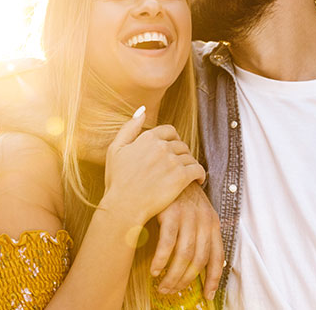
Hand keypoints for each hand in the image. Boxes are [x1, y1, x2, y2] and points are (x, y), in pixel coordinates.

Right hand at [102, 108, 205, 227]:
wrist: (124, 205)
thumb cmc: (117, 180)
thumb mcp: (115, 149)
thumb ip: (129, 128)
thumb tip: (142, 110)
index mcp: (148, 137)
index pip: (170, 131)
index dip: (172, 139)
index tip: (172, 149)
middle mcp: (162, 146)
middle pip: (181, 144)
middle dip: (181, 153)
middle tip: (179, 164)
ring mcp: (173, 161)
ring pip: (190, 157)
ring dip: (189, 164)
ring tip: (186, 173)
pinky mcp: (181, 177)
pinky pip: (198, 170)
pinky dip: (200, 175)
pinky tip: (197, 181)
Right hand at [150, 183, 223, 300]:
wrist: (166, 168)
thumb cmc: (178, 194)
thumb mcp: (195, 211)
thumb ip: (198, 233)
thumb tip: (195, 261)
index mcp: (212, 222)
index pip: (217, 257)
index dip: (213, 279)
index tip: (207, 295)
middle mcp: (204, 220)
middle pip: (198, 261)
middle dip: (185, 281)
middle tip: (172, 291)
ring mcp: (188, 216)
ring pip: (183, 256)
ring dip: (172, 276)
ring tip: (162, 286)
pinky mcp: (171, 213)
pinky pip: (167, 244)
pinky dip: (160, 260)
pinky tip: (154, 270)